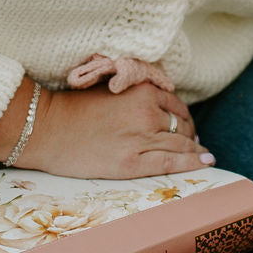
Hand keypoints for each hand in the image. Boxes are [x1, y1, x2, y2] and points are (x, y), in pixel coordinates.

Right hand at [0, 77, 213, 178]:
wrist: (47, 129)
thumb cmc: (74, 108)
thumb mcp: (111, 88)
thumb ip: (137, 93)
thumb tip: (161, 105)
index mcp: (142, 91)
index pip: (177, 105)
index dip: (185, 118)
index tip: (187, 126)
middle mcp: (147, 113)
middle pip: (183, 126)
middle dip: (191, 135)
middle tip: (195, 144)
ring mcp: (142, 139)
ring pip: (181, 145)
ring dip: (195, 150)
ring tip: (202, 156)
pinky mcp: (133, 163)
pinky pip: (172, 163)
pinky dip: (192, 164)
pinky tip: (205, 163)